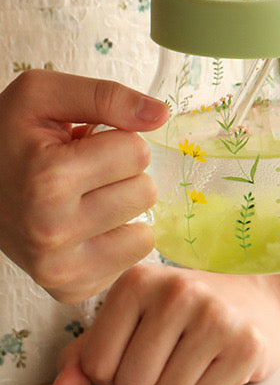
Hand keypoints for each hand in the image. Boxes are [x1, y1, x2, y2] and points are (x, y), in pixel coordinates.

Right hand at [0, 69, 168, 302]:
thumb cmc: (8, 137)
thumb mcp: (43, 96)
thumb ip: (105, 96)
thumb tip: (160, 114)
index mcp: (48, 179)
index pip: (137, 151)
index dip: (115, 140)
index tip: (81, 146)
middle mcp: (53, 230)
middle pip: (146, 192)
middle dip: (121, 177)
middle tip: (81, 176)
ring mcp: (60, 268)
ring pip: (146, 231)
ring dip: (121, 211)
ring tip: (81, 201)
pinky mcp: (71, 288)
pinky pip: (134, 258)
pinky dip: (116, 240)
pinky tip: (82, 228)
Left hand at [51, 262, 279, 384]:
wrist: (260, 297)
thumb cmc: (184, 315)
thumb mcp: (133, 320)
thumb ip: (89, 353)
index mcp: (137, 282)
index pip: (97, 366)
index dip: (114, 375)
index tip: (139, 355)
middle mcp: (177, 292)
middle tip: (171, 359)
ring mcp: (217, 316)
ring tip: (196, 360)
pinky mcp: (248, 344)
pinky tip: (220, 364)